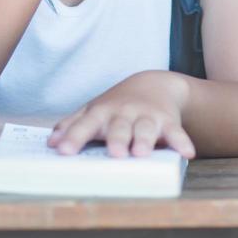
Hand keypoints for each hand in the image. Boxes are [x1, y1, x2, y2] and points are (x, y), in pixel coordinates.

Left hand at [48, 71, 195, 158]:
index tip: (63, 151)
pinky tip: (186, 153)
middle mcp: (124, 113)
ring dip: (144, 140)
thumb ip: (73, 125)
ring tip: (141, 153)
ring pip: (145, 129)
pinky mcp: (168, 122)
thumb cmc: (116, 106)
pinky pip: (176, 133)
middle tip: (114, 153)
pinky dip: (182, 142)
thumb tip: (51, 142)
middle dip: (116, 139)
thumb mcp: (94, 111)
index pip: (85, 124)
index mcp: (102, 112)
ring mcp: (147, 116)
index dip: (74, 137)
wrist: (153, 84)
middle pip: (119, 127)